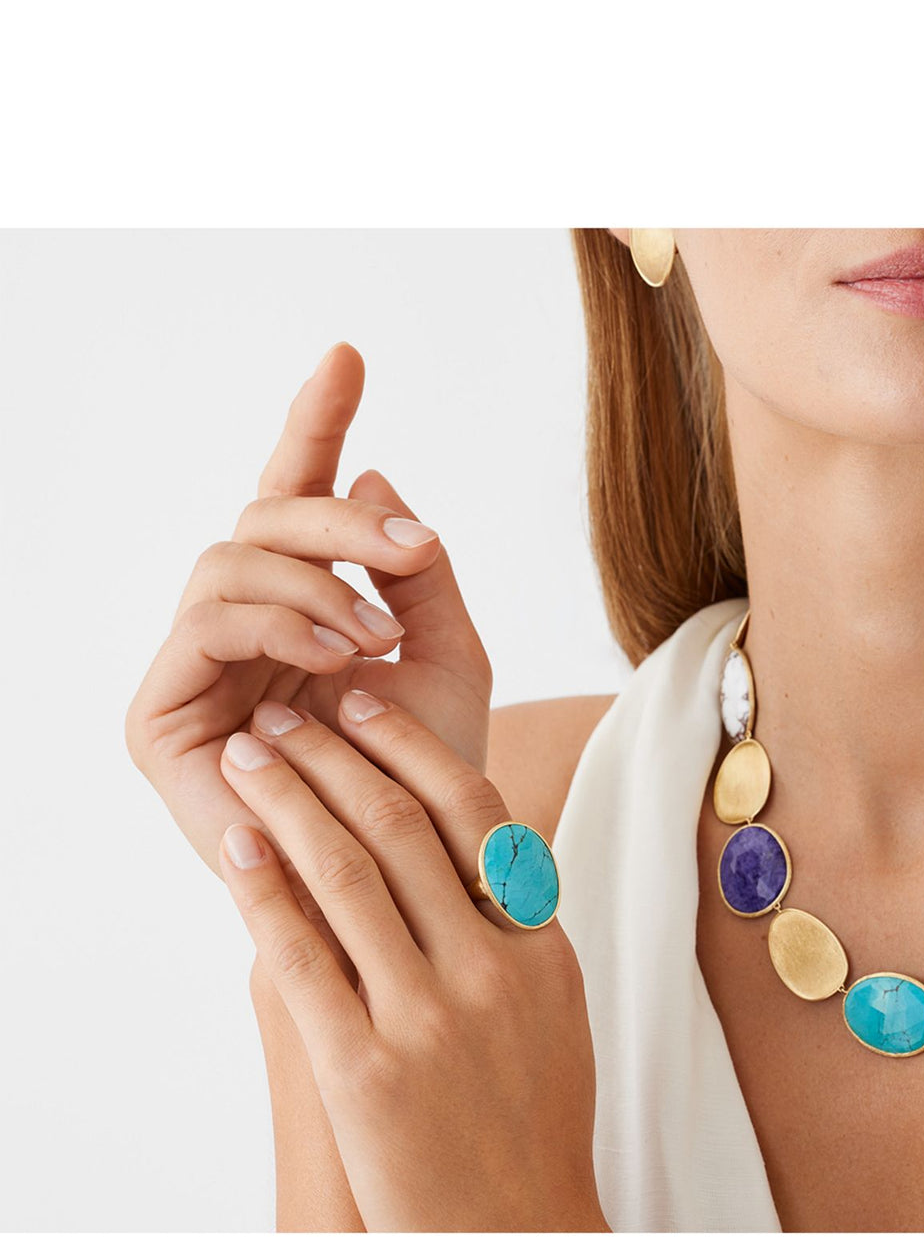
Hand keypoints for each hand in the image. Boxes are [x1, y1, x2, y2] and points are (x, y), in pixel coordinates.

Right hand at [125, 344, 492, 905]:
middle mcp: (245, 625)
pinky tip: (338, 653)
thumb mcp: (450, 659)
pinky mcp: (160, 715)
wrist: (410, 882)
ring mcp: (197, 665)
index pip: (299, 499)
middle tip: (412, 548)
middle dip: (339, 519)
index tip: (349, 355)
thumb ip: (418, 573)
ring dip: (315, 580)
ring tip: (378, 632)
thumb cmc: (430, 779)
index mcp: (308, 605)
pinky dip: (278, 623)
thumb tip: (374, 474)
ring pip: (231, 558)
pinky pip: (207, 623)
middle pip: (264, 516)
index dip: (317, 424)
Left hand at [215, 689, 606, 1232]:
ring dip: (290, 800)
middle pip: (402, 826)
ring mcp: (428, 1019)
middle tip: (287, 714)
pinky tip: (238, 843)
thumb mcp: (552, 1013)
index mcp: (540, 948)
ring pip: (349, 873)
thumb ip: (515, 930)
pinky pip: (303, 954)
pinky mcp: (364, 1070)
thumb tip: (469, 850)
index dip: (412, 746)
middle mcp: (488, 970)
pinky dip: (265, 887)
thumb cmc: (531, 1127)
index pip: (476, 813)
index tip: (364, 703)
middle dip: (334, 755)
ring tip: (252, 755)